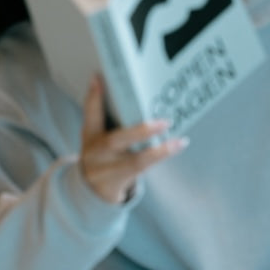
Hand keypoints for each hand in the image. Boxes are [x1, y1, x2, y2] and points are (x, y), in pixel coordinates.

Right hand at [80, 75, 188, 203]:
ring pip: (134, 162)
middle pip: (115, 141)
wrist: (91, 191)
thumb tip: (112, 83)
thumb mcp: (96, 136)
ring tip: (179, 141)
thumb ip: (103, 114)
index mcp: (90, 136)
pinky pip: (141, 171)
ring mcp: (104, 171)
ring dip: (159, 151)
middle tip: (165, 122)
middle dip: (141, 131)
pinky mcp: (116, 185)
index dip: (94, 97)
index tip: (98, 78)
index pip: (91, 114)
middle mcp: (95, 153)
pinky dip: (159, 158)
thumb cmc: (102, 156)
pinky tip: (176, 147)